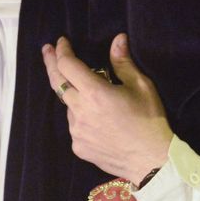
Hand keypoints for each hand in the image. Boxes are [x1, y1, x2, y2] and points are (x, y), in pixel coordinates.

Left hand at [42, 33, 172, 185]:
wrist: (152, 161)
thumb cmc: (150, 121)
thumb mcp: (141, 86)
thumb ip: (123, 62)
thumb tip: (117, 39)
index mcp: (95, 93)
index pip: (68, 65)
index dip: (62, 51)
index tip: (61, 42)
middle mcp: (80, 111)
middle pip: (58, 83)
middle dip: (51, 64)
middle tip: (47, 51)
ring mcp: (77, 132)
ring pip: (69, 106)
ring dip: (74, 96)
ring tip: (92, 97)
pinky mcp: (78, 147)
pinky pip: (75, 126)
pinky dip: (81, 117)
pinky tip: (97, 121)